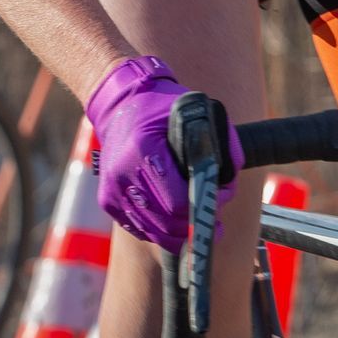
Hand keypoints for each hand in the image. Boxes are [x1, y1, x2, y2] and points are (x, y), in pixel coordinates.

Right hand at [85, 56, 242, 253]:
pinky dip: (160, 229)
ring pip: (154, 232)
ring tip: (199, 221)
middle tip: (214, 215)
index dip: (205, 205)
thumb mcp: (196, 112)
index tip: (222, 196)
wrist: (119, 104)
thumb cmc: (160, 108)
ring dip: (180, 232)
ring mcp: (112, 190)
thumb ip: (221, 141)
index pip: (177, 201)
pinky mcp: (107, 201)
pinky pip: (140, 229)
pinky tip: (175, 219)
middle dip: (196, 223)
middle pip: (166, 222)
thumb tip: (230, 178)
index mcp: (143, 149)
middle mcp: (122, 173)